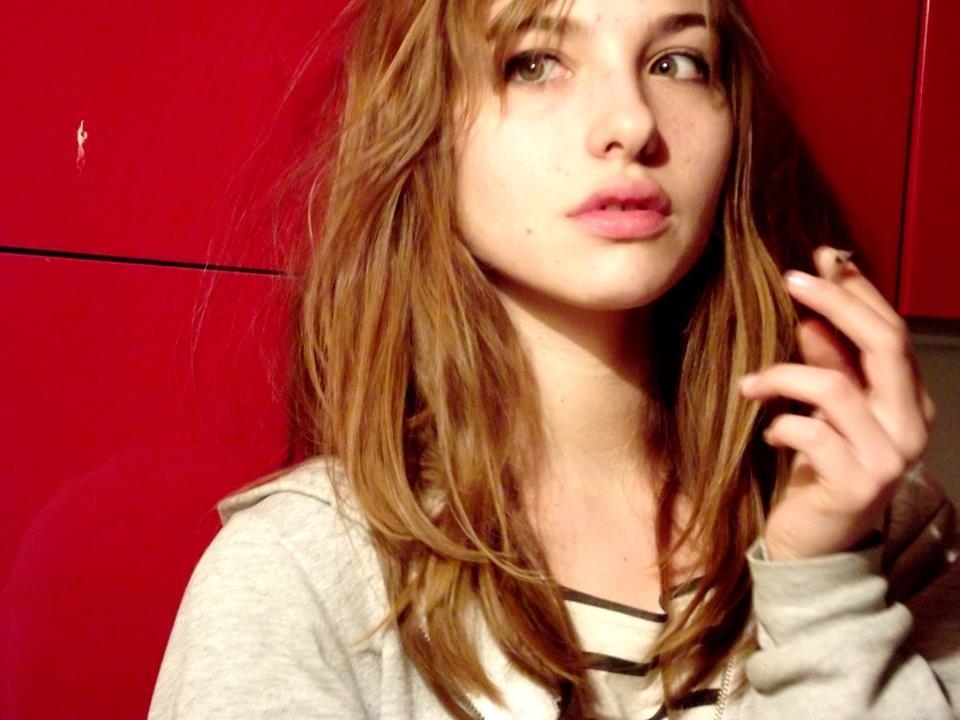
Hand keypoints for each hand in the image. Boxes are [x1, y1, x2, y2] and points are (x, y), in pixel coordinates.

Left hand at [739, 247, 935, 560]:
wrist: (815, 543)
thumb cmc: (818, 466)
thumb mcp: (823, 409)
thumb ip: (826, 364)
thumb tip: (812, 312)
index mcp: (910, 400)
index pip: (892, 331)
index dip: (858, 291)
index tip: (821, 259)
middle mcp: (912, 425)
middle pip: (883, 344)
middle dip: (835, 304)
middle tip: (790, 280)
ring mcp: (890, 457)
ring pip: (836, 386)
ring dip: (782, 375)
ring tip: (748, 385)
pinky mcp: (857, 484)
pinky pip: (809, 432)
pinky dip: (779, 425)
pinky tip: (767, 435)